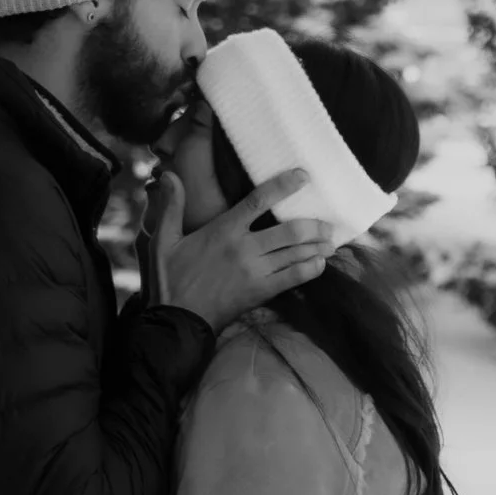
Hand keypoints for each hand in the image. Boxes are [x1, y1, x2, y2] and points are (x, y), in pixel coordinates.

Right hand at [144, 163, 335, 329]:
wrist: (177, 320)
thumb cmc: (170, 278)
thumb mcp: (163, 240)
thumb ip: (171, 206)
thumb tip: (168, 175)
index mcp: (224, 230)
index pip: (259, 201)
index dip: (284, 186)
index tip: (303, 176)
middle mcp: (245, 248)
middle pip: (290, 231)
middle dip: (314, 225)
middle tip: (328, 223)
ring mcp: (256, 271)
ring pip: (296, 253)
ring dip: (317, 246)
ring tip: (331, 241)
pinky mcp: (261, 292)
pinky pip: (293, 278)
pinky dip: (310, 270)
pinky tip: (320, 264)